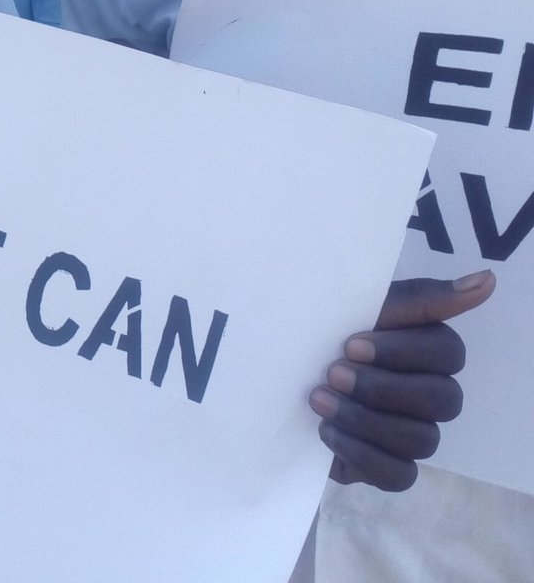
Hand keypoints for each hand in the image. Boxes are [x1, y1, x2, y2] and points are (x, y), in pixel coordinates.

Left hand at [312, 271, 494, 491]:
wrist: (267, 374)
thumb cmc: (318, 333)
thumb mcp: (355, 306)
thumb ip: (420, 298)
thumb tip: (486, 278)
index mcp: (426, 349)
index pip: (447, 353)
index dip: (402, 352)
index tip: (350, 343)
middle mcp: (429, 393)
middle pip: (443, 400)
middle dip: (382, 387)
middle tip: (333, 372)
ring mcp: (412, 433)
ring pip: (422, 439)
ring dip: (366, 419)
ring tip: (319, 400)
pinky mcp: (388, 467)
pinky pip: (398, 476)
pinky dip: (362, 455)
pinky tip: (328, 432)